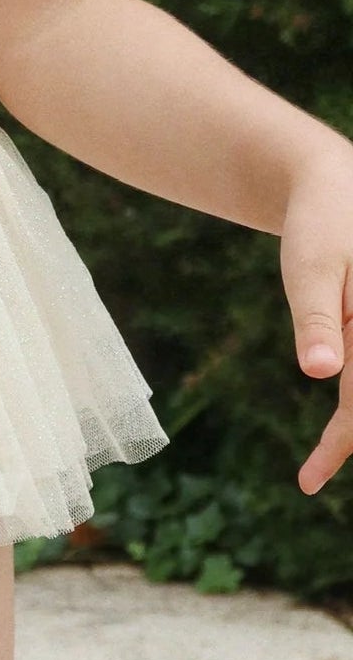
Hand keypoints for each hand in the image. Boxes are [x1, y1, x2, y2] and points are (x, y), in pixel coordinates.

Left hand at [279, 156, 352, 493]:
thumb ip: (319, 317)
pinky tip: (330, 443)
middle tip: (311, 478)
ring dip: (349, 432)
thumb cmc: (320, 220)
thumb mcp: (310, 265)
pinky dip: (350, 412)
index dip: (347, 435)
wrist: (331, 182)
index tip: (317, 472)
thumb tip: (321, 374)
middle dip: (350, 437)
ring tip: (312, 474)